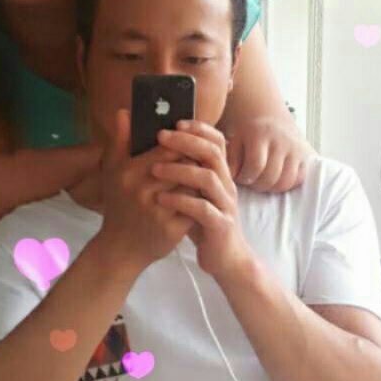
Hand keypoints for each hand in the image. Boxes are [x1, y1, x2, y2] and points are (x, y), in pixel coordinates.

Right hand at [99, 109, 200, 274]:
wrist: (121, 248)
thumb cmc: (119, 204)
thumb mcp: (113, 171)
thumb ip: (120, 139)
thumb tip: (124, 111)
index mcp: (129, 172)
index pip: (168, 149)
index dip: (183, 144)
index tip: (187, 144)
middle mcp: (143, 190)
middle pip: (183, 165)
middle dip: (194, 161)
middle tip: (199, 159)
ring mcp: (158, 210)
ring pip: (192, 185)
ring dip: (200, 180)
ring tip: (202, 177)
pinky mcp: (171, 229)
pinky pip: (195, 207)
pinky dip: (200, 202)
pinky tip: (201, 199)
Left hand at [151, 120, 253, 279]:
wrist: (225, 259)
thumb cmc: (203, 222)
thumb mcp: (193, 192)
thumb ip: (183, 171)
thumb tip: (157, 147)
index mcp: (220, 173)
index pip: (216, 142)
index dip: (199, 129)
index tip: (176, 121)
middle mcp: (226, 185)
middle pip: (212, 154)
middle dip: (186, 141)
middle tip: (161, 136)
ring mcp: (225, 205)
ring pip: (209, 178)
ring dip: (180, 169)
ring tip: (154, 168)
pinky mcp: (221, 226)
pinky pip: (203, 209)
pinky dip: (181, 201)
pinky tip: (161, 198)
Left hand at [225, 116, 315, 192]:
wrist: (270, 120)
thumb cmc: (248, 135)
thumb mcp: (234, 141)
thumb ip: (231, 159)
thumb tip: (232, 178)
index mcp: (261, 134)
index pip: (255, 166)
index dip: (245, 177)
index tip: (240, 177)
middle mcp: (281, 141)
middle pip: (271, 176)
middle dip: (257, 185)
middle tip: (250, 181)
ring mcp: (296, 149)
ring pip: (285, 181)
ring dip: (271, 188)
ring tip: (262, 181)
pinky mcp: (306, 156)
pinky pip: (298, 180)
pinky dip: (286, 185)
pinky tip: (274, 180)